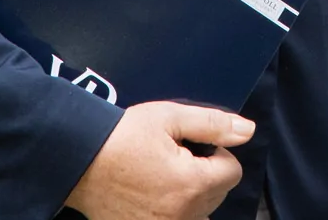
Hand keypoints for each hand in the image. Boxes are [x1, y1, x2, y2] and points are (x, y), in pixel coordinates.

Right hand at [64, 101, 252, 219]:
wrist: (78, 161)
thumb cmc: (124, 135)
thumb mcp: (170, 117)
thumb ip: (214, 124)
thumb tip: (249, 132)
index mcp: (192, 185)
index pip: (232, 171)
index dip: (215, 153)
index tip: (190, 145)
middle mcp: (181, 216)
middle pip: (217, 195)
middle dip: (205, 174)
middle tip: (173, 158)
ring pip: (200, 214)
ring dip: (192, 197)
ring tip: (164, 178)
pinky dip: (174, 212)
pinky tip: (154, 196)